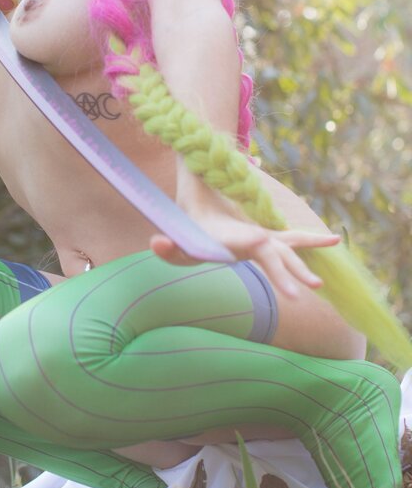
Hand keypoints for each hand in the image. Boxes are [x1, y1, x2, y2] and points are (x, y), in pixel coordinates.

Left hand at [150, 206, 339, 297]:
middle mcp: (253, 236)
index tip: (265, 243)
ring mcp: (263, 238)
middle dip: (289, 270)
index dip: (257, 244)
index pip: (251, 243)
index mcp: (235, 236)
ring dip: (301, 265)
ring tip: (319, 283)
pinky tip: (333, 240)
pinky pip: (292, 244)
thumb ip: (168, 246)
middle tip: (310, 287)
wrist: (200, 201)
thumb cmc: (189, 229)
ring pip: (287, 250)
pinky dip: (310, 242)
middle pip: (276, 253)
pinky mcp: (267, 242)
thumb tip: (155, 244)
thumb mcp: (178, 241)